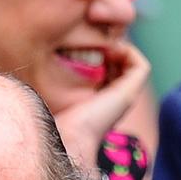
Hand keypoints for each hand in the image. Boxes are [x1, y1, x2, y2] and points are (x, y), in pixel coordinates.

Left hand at [52, 41, 150, 170]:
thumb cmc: (55, 121)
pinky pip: (141, 67)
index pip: (106, 72)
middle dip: (109, 49)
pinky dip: (128, 53)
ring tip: (101, 42)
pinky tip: (108, 49)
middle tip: (92, 40)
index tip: (81, 46)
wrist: (67, 139)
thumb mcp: (51, 96)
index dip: (98, 55)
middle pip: (120, 67)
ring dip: (120, 48)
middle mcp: (115, 101)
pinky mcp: (129, 94)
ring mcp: (125, 97)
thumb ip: (52, 82)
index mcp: (99, 103)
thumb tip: (39, 61)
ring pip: (132, 66)